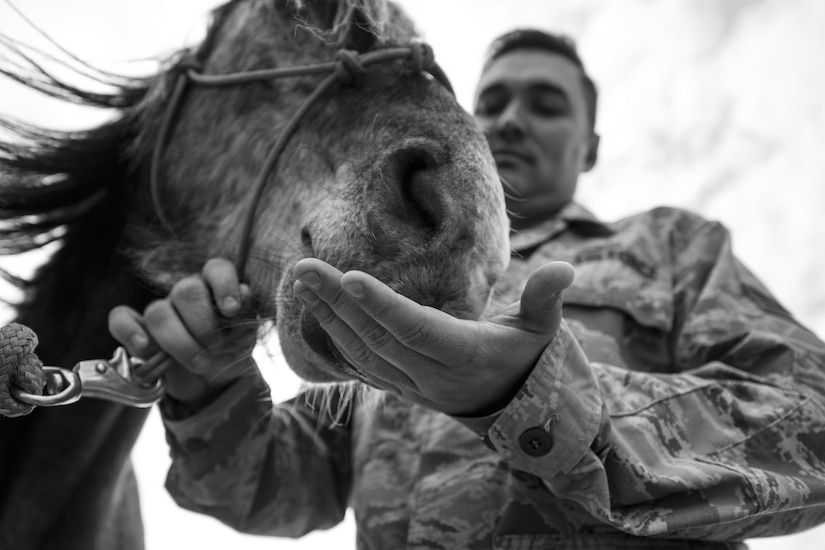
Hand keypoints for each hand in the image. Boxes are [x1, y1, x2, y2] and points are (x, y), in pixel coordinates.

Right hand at [109, 258, 257, 408]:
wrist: (214, 382)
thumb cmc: (230, 352)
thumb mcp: (244, 337)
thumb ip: (244, 316)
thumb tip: (243, 294)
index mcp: (216, 287)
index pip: (217, 268)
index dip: (224, 285)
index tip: (231, 310)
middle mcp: (187, 292)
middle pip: (186, 291)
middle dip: (203, 325)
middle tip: (217, 349)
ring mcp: (161, 310)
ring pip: (158, 311)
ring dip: (179, 342)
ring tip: (199, 363)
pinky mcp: (138, 330)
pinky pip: (120, 319)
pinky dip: (129, 332)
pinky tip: (144, 348)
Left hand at [292, 258, 573, 415]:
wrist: (510, 410)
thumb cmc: (525, 360)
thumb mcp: (542, 332)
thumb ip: (546, 300)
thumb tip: (565, 268)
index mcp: (463, 355)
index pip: (416, 330)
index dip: (383, 306)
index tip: (350, 276)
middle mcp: (430, 374)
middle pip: (376, 338)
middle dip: (337, 303)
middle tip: (303, 268)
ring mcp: (410, 385)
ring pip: (361, 353)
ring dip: (327, 317)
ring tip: (301, 283)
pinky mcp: (398, 387)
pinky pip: (359, 366)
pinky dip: (333, 338)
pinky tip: (313, 311)